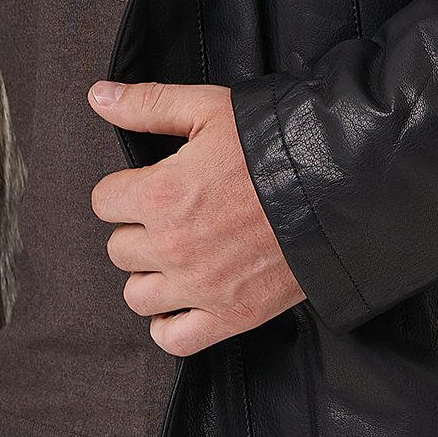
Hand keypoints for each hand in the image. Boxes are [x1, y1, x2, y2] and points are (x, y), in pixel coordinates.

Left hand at [87, 80, 304, 355]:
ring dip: (150, 276)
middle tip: (171, 216)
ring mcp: (200, 287)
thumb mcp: (209, 109)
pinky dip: (168, 325)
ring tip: (176, 256)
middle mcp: (173, 246)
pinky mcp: (231, 316)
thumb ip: (148, 104)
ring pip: (137, 295)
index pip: (104, 201)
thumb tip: (98, 96)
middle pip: (119, 248)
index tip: (150, 186)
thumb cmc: (275, 144)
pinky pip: (173, 339)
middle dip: (139, 230)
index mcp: (161, 194)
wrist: (339, 185)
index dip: (124, 190)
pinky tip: (180, 302)